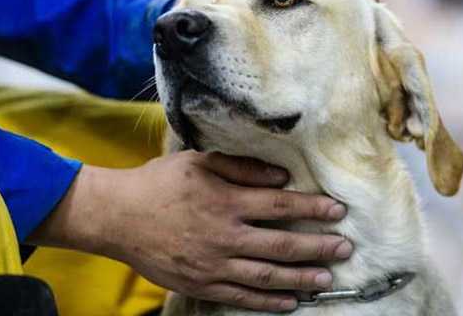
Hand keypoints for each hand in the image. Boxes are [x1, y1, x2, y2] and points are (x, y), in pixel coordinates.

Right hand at [29, 151, 351, 312]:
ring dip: (301, 277)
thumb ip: (242, 167)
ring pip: (267, 275)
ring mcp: (214, 264)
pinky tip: (290, 301)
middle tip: (344, 248)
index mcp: (226, 201)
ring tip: (327, 278)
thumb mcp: (199, 162)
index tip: (338, 211)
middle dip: (318, 246)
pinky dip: (268, 301)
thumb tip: (282, 176)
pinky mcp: (201, 284)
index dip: (313, 207)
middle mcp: (225, 235)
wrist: (118, 216)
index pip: (281, 205)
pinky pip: (242, 297)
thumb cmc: (160, 183)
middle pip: (282, 243)